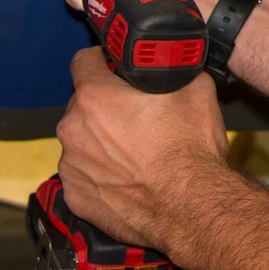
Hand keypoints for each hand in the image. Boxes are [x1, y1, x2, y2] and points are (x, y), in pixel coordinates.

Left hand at [55, 47, 230, 249]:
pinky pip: (84, 176)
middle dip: (104, 107)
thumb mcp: (195, 89)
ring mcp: (72, 167)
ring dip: (101, 143)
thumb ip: (173, 69)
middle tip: (135, 118)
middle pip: (82, 105)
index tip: (114, 70)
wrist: (194, 208)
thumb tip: (174, 63)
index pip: (83, 61)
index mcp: (95, 96)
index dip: (103, 62)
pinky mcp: (77, 197)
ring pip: (82, 142)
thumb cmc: (190, 154)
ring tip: (135, 154)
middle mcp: (74, 130)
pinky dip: (101, 175)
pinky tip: (128, 178)